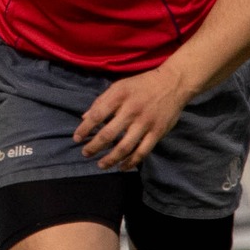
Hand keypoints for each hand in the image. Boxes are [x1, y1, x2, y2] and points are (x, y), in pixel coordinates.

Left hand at [75, 65, 191, 170]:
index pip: (97, 115)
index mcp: (120, 96)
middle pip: (109, 134)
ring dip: (111, 159)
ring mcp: (146, 123)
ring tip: (101, 165)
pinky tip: (121, 167)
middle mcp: (132, 110)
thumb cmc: (141, 85)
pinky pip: (143, 151)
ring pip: (125, 147)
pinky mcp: (158, 132)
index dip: (84, 129)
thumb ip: (101, 101)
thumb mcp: (119, 86)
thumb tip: (84, 118)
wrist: (173, 83)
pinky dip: (131, 162)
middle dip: (94, 146)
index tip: (76, 138)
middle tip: (85, 153)